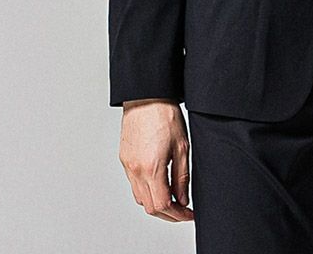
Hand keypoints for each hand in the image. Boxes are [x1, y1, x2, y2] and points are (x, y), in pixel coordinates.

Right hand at [119, 99, 193, 221]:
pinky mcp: (124, 159)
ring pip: (140, 198)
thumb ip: (182, 176)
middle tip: (183, 211)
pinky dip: (146, 192)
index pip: (163, 205)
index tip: (188, 214)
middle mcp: (136, 170)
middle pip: (150, 207)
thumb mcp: (182, 146)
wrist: (147, 97)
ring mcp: (128, 165)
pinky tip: (158, 185)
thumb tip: (183, 199)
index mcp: (152, 168)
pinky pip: (134, 185)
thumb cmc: (165, 115)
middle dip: (168, 214)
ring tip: (173, 199)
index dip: (178, 214)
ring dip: (156, 204)